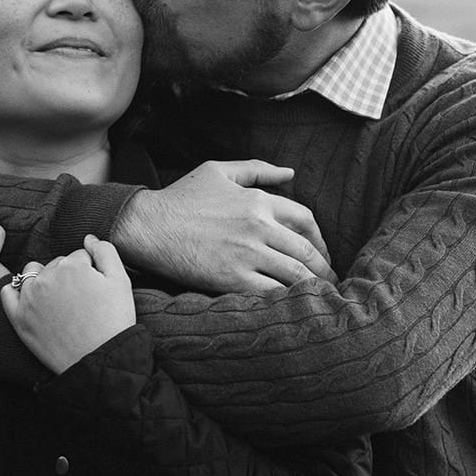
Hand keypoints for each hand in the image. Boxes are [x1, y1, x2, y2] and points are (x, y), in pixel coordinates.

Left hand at [2, 235, 138, 372]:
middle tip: (81, 298)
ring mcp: (30, 298)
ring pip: (32, 273)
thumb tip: (88, 238)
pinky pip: (7, 293)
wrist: (99, 359)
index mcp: (72, 265)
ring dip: (43, 278)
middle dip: (68, 275)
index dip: (91, 271)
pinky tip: (29, 298)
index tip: (96, 289)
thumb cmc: (113, 321)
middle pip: (57, 264)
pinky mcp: (18, 318)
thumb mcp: (121, 281)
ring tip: (58, 298)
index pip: (80, 256)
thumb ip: (105, 251)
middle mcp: (47, 277)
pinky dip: (15, 290)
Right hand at [110, 160, 332, 293]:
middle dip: (324, 269)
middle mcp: (259, 226)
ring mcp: (247, 253)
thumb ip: (256, 169)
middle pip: (307, 251)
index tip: (321, 253)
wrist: (147, 225)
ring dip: (312, 287)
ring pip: (296, 274)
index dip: (320, 240)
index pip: (306, 220)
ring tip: (319, 298)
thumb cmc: (179, 197)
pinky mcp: (233, 278)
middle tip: (329, 282)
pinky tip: (293, 306)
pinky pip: (272, 292)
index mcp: (259, 200)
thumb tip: (291, 173)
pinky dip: (288, 299)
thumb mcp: (218, 171)